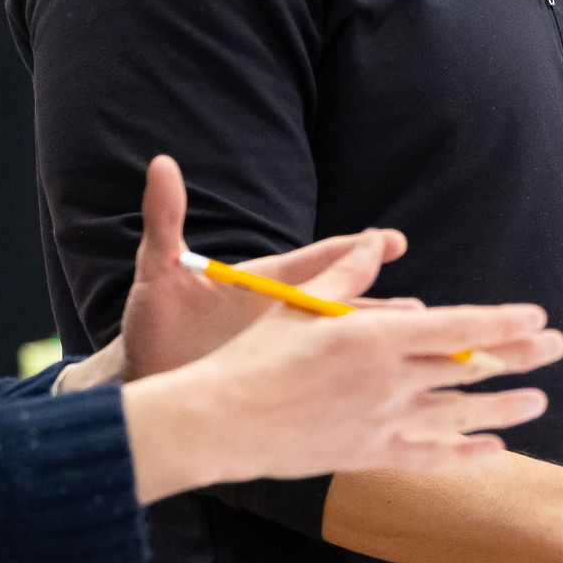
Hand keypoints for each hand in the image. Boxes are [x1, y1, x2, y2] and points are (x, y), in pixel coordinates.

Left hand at [109, 156, 411, 383]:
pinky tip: (376, 398)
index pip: (318, 260)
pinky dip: (350, 382)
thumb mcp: (158, 270)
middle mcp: (282, 312)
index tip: (390, 240)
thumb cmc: (153, 322)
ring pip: (340, 346)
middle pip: (342, 305)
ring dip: (376, 347)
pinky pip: (321, 379)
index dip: (355, 250)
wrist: (144, 374)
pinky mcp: (279, 380)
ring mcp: (284, 349)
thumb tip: (161, 164)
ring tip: (412, 352)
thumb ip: (165, 218)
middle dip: (380, 308)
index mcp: (264, 280)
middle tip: (418, 310)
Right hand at [123, 294, 562, 500]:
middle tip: (557, 347)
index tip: (535, 317)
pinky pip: (428, 456)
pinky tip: (495, 451)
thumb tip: (379, 241)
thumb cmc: (252, 358)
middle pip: (468, 367)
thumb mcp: (299, 305)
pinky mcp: (367, 453)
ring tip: (540, 401)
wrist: (218, 422)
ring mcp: (380, 421)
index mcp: (372, 337)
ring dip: (504, 407)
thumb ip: (346, 274)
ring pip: (458, 414)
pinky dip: (464, 455)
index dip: (502, 323)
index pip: (457, 328)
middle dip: (519, 356)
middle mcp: (386, 380)